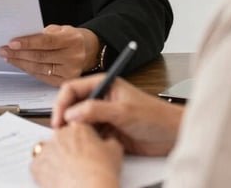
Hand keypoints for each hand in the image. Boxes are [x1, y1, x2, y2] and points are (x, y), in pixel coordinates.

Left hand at [0, 25, 99, 85]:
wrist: (87, 51)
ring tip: (7, 57)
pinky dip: (28, 70)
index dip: (28, 43)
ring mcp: (69, 72)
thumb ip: (44, 33)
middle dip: (19, 54)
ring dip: (20, 63)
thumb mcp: (61, 29)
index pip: (46, 42)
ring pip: (39, 68)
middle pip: (40, 57)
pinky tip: (19, 64)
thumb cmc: (70, 38)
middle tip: (3, 50)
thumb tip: (21, 40)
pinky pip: (41, 76)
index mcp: (72, 40)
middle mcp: (73, 57)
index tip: (11, 42)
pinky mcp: (64, 81)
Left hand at [31, 122, 121, 187]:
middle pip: (62, 138)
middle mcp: (59, 135)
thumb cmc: (101, 174)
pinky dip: (45, 172)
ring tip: (68, 172)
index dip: (83, 138)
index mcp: (78, 127)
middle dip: (69, 148)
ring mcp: (46, 150)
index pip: (77, 125)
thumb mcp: (115, 150)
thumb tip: (109, 138)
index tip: (85, 146)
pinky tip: (57, 178)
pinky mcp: (36, 166)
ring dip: (56, 159)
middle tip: (78, 162)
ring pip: (49, 151)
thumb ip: (109, 139)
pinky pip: (38, 166)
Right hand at [51, 75, 182, 155]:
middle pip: (72, 105)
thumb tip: (71, 114)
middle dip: (65, 118)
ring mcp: (103, 114)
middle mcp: (101, 97)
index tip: (59, 120)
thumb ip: (96, 110)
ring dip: (74, 130)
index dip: (62, 103)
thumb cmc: (155, 116)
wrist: (171, 135)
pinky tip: (85, 146)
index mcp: (104, 83)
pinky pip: (88, 134)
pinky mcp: (106, 130)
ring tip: (73, 141)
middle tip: (61, 133)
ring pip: (78, 121)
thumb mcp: (123, 111)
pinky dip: (83, 140)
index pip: (72, 88)